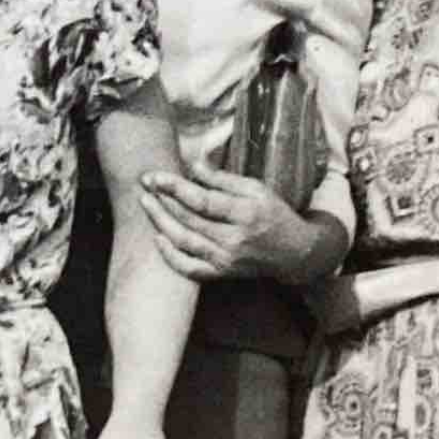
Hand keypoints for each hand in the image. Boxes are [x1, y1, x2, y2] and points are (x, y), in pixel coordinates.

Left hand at [137, 160, 322, 282]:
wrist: (294, 254)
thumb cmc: (275, 214)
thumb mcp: (256, 189)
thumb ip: (223, 179)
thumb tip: (193, 165)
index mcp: (245, 213)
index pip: (202, 200)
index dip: (175, 188)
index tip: (154, 176)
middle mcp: (234, 239)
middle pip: (188, 220)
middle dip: (162, 201)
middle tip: (144, 185)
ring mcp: (226, 260)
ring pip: (184, 241)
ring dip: (161, 221)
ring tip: (146, 203)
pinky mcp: (221, 274)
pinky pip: (189, 268)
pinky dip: (170, 255)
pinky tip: (158, 237)